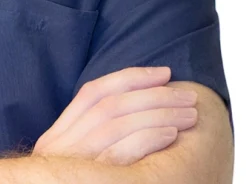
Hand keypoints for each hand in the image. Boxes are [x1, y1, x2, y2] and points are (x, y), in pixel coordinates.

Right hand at [32, 66, 198, 165]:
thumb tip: (129, 109)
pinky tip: (171, 135)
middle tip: (186, 95)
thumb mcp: (71, 162)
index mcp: (57, 135)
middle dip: (151, 94)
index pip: (92, 92)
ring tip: (188, 115)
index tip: (163, 73)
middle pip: (109, 105)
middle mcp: (61, 146)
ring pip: (116, 123)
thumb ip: (87, 138)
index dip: (130, 77)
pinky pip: (122, 154)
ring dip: (158, 114)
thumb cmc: (71, 183)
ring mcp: (75, 165)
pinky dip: (148, 139)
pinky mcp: (95, 180)